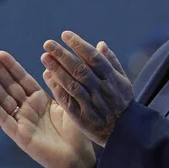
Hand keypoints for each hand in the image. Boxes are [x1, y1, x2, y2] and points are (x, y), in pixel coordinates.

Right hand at [0, 51, 94, 167]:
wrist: (77, 155)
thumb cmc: (74, 129)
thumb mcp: (67, 101)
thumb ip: (59, 85)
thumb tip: (51, 63)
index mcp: (39, 99)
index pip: (21, 79)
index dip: (11, 67)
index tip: (0, 53)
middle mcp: (27, 108)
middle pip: (10, 87)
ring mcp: (22, 121)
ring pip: (4, 101)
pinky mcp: (20, 135)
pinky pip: (6, 120)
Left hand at [41, 31, 133, 146]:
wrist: (123, 132)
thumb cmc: (122, 102)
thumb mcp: (123, 80)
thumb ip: (111, 61)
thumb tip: (100, 44)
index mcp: (112, 78)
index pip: (94, 57)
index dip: (79, 45)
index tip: (65, 34)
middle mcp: (101, 88)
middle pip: (80, 69)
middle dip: (63, 54)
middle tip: (48, 43)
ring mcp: (90, 103)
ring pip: (72, 83)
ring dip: (57, 69)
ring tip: (44, 56)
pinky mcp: (81, 116)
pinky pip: (67, 100)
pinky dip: (57, 88)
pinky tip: (48, 77)